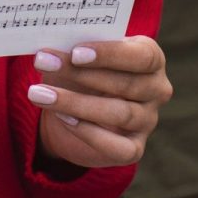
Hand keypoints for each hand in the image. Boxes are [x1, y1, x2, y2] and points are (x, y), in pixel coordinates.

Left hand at [28, 36, 170, 167]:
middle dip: (81, 75)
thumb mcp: (81, 54)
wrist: (80, 106)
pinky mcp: (135, 148)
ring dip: (75, 103)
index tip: (75, 53)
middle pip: (126, 84)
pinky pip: (117, 147)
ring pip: (119, 113)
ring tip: (40, 94)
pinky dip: (87, 132)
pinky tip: (62, 118)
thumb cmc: (84, 68)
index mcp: (152, 58)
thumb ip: (74, 49)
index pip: (141, 56)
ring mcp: (148, 121)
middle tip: (43, 63)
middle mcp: (157, 89)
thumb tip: (50, 49)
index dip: (109, 54)